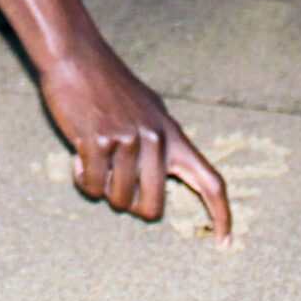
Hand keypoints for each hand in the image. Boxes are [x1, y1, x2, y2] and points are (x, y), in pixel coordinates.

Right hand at [39, 45, 232, 243]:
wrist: (75, 56)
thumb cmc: (109, 84)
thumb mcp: (148, 108)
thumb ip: (160, 140)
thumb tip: (169, 171)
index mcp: (173, 134)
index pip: (210, 181)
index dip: (222, 215)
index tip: (225, 244)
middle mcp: (156, 140)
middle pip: (153, 208)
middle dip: (132, 206)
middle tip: (116, 185)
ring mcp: (127, 141)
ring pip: (119, 199)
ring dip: (103, 188)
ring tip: (94, 158)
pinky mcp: (98, 142)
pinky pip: (92, 185)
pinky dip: (82, 178)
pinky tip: (78, 155)